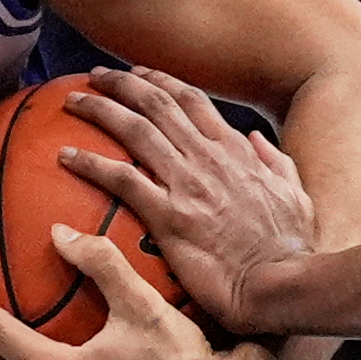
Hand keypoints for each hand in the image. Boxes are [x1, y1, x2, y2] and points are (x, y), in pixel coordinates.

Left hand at [60, 67, 317, 335]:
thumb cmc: (291, 250)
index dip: (160, 82)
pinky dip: (90, 163)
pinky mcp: (169, 216)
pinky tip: (65, 158)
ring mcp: (188, 183)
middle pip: (156, 103)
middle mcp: (209, 157)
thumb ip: (276, 162)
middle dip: (120, 83)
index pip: (192, 100)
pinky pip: (121, 179)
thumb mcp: (295, 196)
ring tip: (70, 102)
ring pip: (135, 128)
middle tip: (92, 78)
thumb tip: (257, 138)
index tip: (136, 76)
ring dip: (98, 109)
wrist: (282, 283)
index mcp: (236, 151)